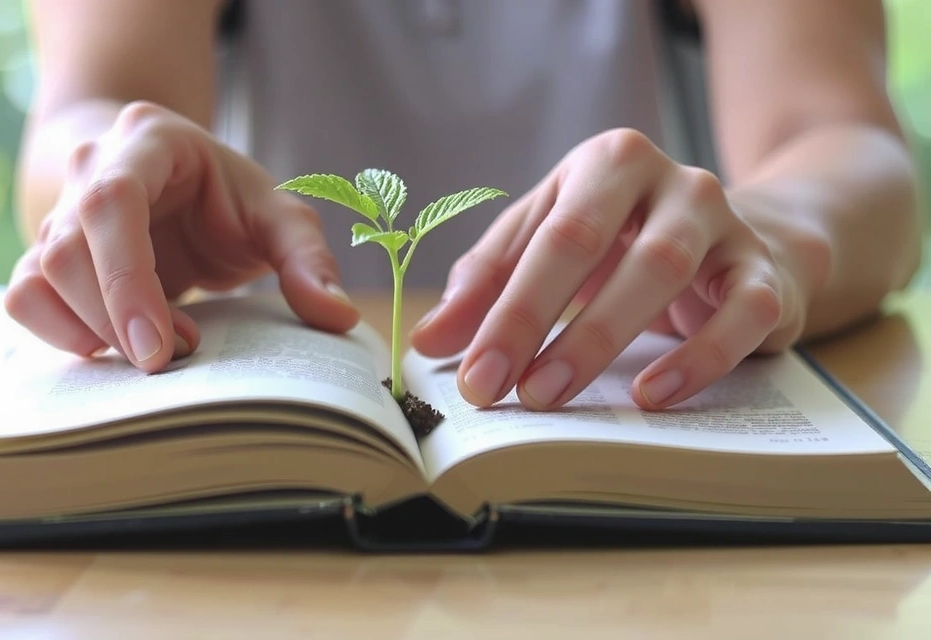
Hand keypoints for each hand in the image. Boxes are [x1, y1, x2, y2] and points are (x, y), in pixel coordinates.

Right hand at [5, 101, 356, 371]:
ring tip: (156, 350)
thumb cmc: (230, 199)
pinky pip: (26, 299)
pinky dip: (63, 335)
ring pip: (38, 279)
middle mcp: (90, 168)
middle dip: (116, 319)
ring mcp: (59, 212)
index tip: (158, 349)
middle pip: (67, 250)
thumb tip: (338, 318)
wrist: (179, 186)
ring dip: (92, 332)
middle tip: (173, 358)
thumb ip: (308, 260)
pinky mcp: (46, 257)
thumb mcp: (280, 216)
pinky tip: (114, 349)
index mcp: (148, 140)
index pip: (112, 203)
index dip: (127, 279)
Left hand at [411, 128, 821, 410]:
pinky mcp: (766, 272)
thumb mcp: (550, 243)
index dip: (506, 308)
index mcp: (608, 164)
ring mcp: (725, 221)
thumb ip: (489, 284)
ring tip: (553, 396)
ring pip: (662, 273)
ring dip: (599, 341)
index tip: (473, 376)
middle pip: (597, 247)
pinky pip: (743, 313)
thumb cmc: (624, 243)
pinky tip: (651, 395)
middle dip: (541, 325)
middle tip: (503, 393)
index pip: (549, 233)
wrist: (737, 241)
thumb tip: (430, 341)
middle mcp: (670, 180)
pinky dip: (698, 358)